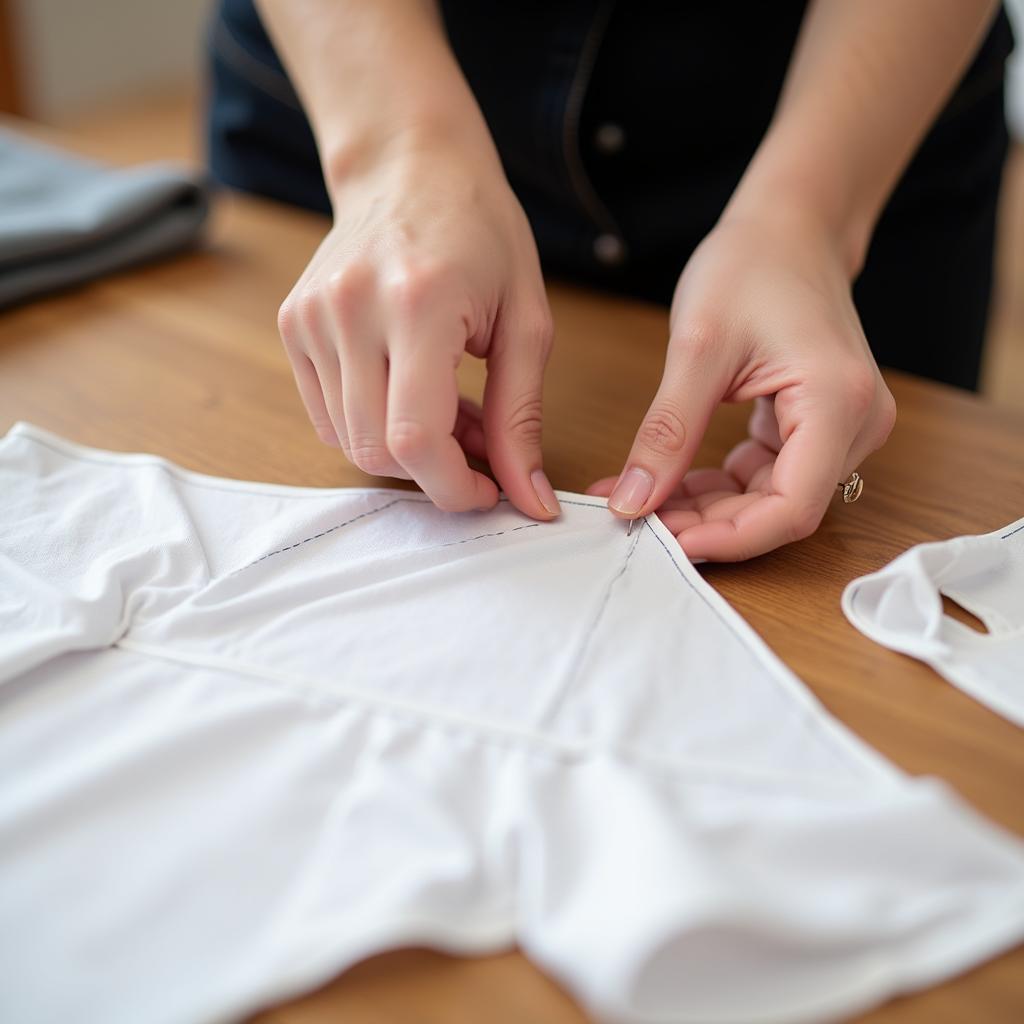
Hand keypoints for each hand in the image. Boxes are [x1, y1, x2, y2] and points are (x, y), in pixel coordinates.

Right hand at [277, 141, 559, 519]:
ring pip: (348, 440)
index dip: (452, 488)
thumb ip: (523, 417)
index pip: (415, 439)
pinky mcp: (293, 323)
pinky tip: (408, 391)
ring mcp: (312, 316)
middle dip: (431, 472)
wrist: (410, 165)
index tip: (486, 492)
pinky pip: (328, 415)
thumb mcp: (526, 322)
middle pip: (375, 450)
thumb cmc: (481, 233)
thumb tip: (530, 499)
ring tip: (447, 407)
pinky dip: (372, 423)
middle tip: (475, 444)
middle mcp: (351, 309)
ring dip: (403, 448)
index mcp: (419, 303)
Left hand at [587, 209, 895, 560]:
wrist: (788, 228)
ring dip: (706, 508)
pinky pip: (765, 476)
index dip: (729, 538)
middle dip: (707, 523)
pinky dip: (716, 485)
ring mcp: (840, 428)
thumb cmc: (751, 265)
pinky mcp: (816, 426)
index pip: (792, 508)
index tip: (666, 542)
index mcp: (837, 403)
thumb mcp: (698, 349)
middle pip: (781, 510)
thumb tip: (632, 500)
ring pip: (769, 499)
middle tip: (637, 520)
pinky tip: (667, 482)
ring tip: (640, 500)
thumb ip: (667, 431)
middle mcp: (855, 425)